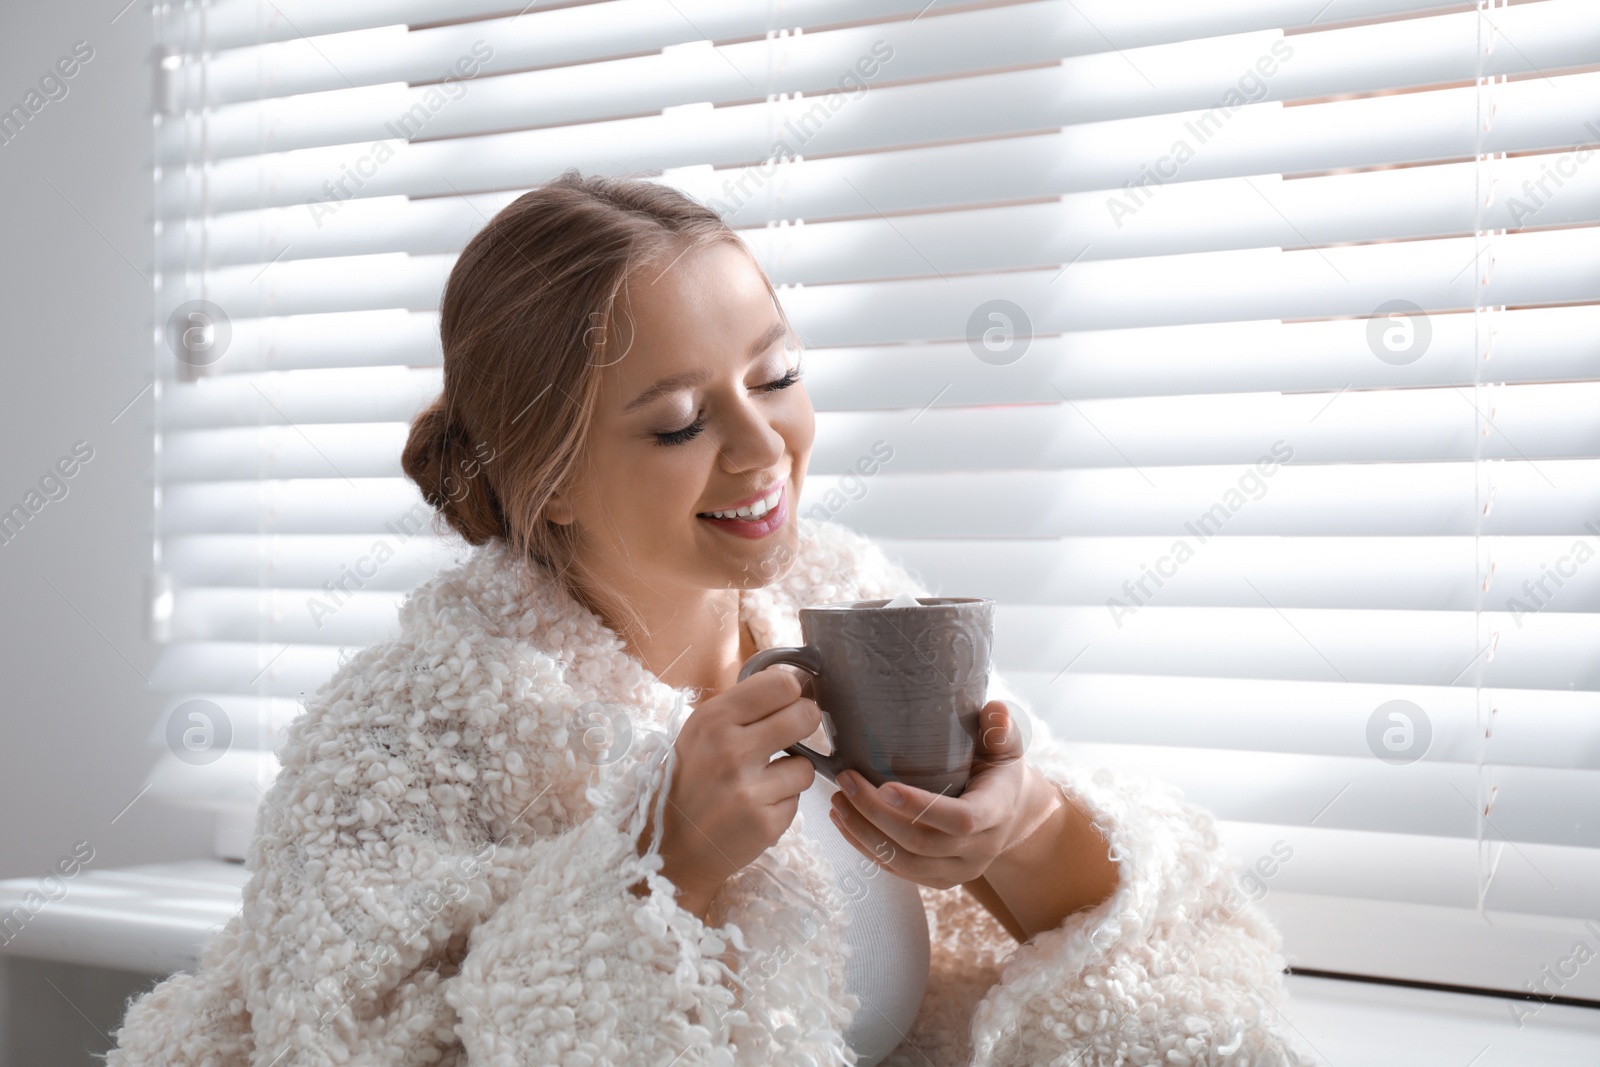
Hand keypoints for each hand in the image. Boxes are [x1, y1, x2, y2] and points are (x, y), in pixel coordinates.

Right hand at [632, 667, 819, 917]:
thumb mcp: (701, 732)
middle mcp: (731, 750)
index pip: (781, 684)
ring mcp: (749, 788)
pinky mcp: (766, 822)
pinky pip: (798, 798)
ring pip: (807, 763)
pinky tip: (758, 806)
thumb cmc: (690, 781)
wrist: (671, 848)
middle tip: (792, 734)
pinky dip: (783, 801)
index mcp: (713, 719)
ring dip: (792, 772)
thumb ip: (743, 708)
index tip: (789, 701)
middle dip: (805, 724)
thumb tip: (798, 682)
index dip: (793, 692)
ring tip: (763, 781)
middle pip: (805, 716)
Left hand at [827, 700, 1050, 890]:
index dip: (922, 807)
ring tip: (837, 802)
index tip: (884, 786)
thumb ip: (1000, 728)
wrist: (1011, 813)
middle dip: (876, 815)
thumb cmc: (1000, 769)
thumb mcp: (1006, 745)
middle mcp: (980, 849)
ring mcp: (958, 871)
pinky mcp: (938, 879)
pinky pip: (898, 871)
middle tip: (845, 782)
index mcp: (997, 812)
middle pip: (922, 844)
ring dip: (864, 835)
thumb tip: (995, 711)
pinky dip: (866, 848)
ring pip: (905, 864)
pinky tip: (844, 822)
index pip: (961, 820)